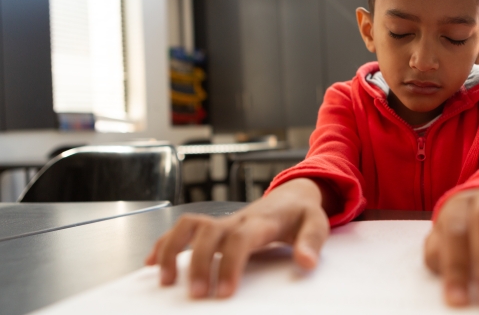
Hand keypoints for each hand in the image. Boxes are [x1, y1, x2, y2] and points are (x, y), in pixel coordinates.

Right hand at [144, 178, 331, 298]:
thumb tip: (306, 263)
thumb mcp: (317, 223)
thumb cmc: (302, 213)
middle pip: (208, 233)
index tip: (224, 292)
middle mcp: (237, 219)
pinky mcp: (214, 226)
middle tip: (196, 294)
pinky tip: (152, 263)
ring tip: (165, 280)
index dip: (229, 264)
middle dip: (197, 263)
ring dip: (172, 250)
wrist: (292, 195)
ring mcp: (223, 221)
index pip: (240, 238)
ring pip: (189, 226)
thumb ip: (312, 242)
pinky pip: (184, 230)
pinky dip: (164, 244)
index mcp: (261, 221)